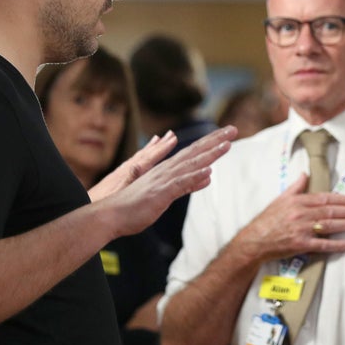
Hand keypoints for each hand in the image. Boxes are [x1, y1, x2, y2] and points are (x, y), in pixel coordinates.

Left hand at [88, 131, 176, 201]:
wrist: (90, 215)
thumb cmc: (104, 207)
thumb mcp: (118, 195)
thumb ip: (128, 180)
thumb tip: (136, 165)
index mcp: (128, 175)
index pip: (148, 159)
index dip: (161, 149)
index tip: (173, 139)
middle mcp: (124, 171)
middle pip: (145, 155)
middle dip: (159, 145)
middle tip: (171, 134)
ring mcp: (120, 175)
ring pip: (139, 158)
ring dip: (150, 149)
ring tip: (158, 139)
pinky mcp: (116, 180)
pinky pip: (133, 164)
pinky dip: (140, 158)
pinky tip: (141, 158)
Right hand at [106, 126, 236, 236]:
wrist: (111, 215)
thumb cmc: (136, 206)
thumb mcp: (168, 194)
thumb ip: (188, 184)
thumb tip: (208, 176)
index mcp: (168, 170)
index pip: (194, 153)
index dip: (211, 143)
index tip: (227, 135)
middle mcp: (167, 171)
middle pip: (195, 152)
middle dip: (215, 140)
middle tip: (233, 129)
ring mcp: (163, 180)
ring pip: (191, 164)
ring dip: (209, 154)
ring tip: (227, 144)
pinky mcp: (160, 193)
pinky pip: (180, 184)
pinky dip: (194, 177)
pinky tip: (208, 172)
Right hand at [233, 172, 344, 263]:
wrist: (254, 240)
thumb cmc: (266, 220)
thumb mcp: (280, 199)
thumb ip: (296, 187)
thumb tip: (305, 174)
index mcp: (298, 202)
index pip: (325, 198)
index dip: (342, 200)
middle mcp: (301, 214)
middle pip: (331, 211)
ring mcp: (301, 230)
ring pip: (330, 226)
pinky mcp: (300, 245)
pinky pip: (323, 244)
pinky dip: (337, 244)